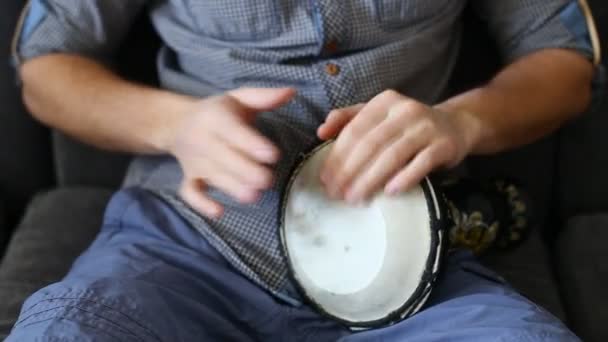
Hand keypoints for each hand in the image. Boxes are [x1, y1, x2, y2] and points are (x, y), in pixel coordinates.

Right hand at [168, 87, 295, 217]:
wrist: (178, 124)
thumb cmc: (218, 112)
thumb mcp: (239, 98)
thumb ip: (264, 97)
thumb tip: (292, 92)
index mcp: (216, 118)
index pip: (232, 131)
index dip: (252, 144)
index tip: (273, 155)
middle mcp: (203, 140)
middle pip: (223, 158)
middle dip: (247, 171)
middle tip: (268, 180)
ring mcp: (195, 162)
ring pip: (212, 177)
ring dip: (232, 188)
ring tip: (254, 195)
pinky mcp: (189, 178)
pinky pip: (190, 192)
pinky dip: (201, 204)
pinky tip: (219, 211)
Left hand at [317, 89, 479, 202]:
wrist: (456, 125)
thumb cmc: (408, 126)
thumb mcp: (379, 115)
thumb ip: (348, 120)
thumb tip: (321, 132)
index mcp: (384, 102)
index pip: (355, 130)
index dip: (337, 156)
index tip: (325, 179)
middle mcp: (405, 110)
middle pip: (371, 144)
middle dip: (350, 171)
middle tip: (336, 193)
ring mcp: (426, 127)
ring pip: (393, 155)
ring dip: (371, 179)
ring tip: (356, 198)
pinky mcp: (444, 144)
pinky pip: (421, 163)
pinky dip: (404, 178)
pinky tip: (389, 193)